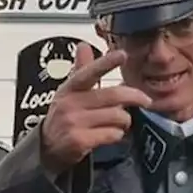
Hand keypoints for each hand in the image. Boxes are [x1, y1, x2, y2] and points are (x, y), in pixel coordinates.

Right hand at [39, 43, 152, 171]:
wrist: (46, 147)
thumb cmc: (63, 117)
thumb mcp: (69, 92)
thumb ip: (81, 69)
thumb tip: (83, 45)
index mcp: (70, 89)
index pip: (89, 72)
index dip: (106, 63)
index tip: (122, 55)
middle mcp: (70, 104)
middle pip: (114, 96)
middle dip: (135, 97)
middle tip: (145, 100)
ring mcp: (74, 123)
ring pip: (117, 116)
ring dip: (124, 120)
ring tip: (120, 122)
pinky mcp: (80, 141)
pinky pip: (112, 134)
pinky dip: (117, 135)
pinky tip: (111, 134)